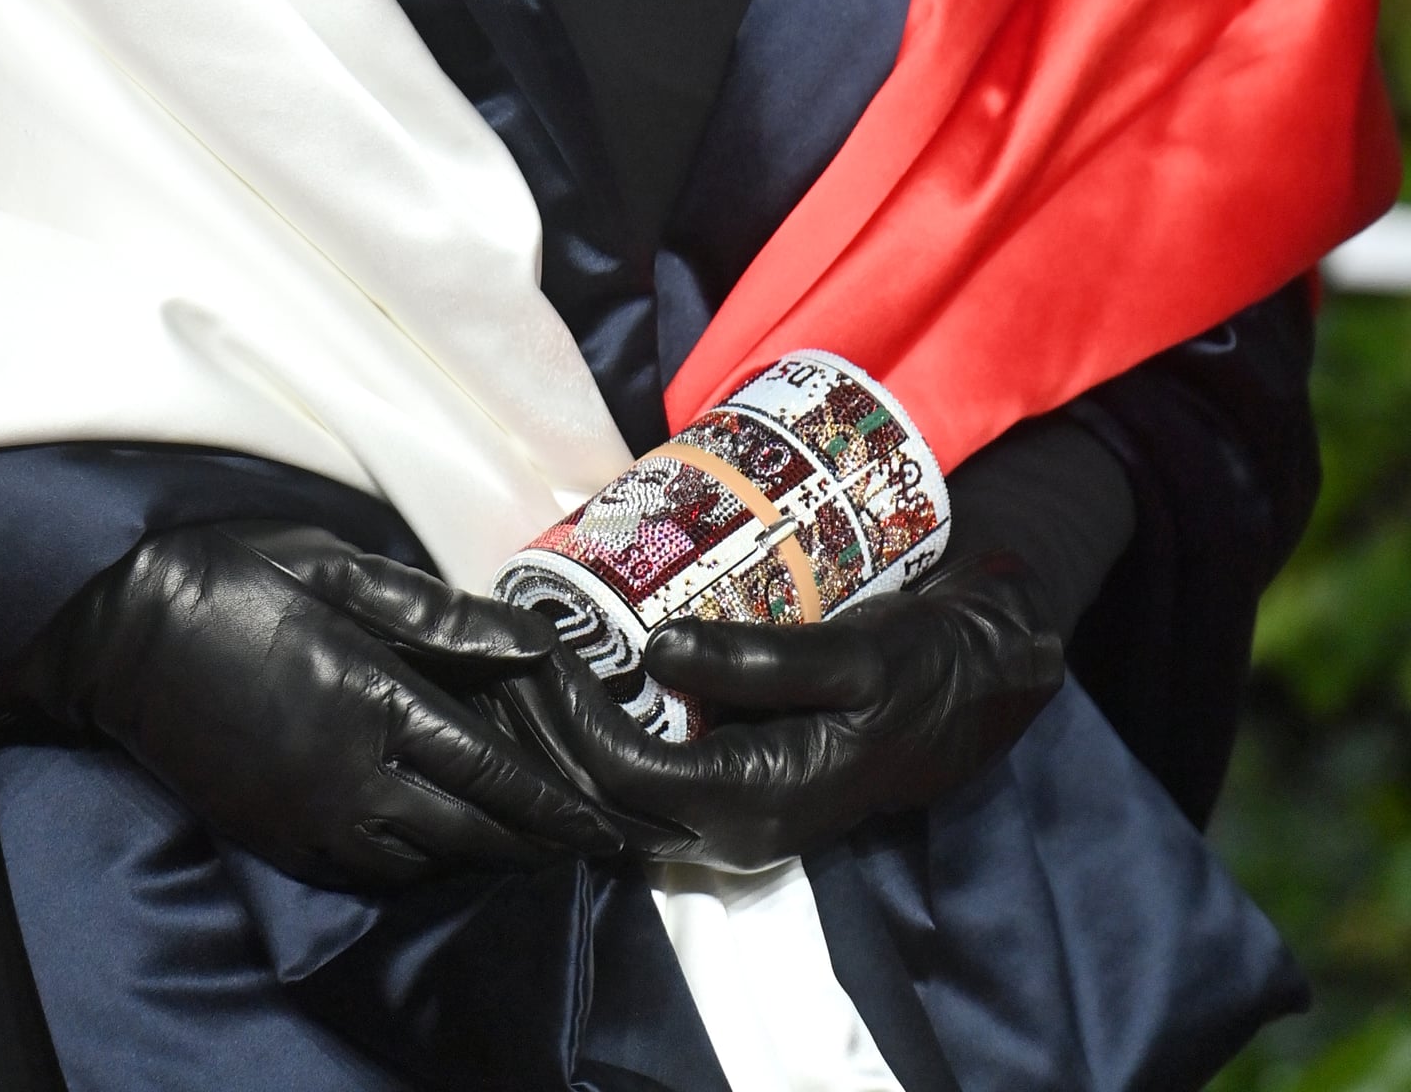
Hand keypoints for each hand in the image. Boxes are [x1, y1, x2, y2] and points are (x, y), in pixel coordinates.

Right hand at [13, 519, 629, 891]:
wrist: (122, 635)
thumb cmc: (235, 576)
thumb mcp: (337, 569)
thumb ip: (437, 617)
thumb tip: (532, 644)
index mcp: (375, 699)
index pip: (492, 772)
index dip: (557, 805)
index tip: (610, 822)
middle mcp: (352, 776)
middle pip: (471, 831)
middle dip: (540, 842)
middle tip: (596, 845)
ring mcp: (313, 816)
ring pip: (426, 860)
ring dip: (485, 854)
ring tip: (534, 844)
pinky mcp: (280, 837)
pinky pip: (371, 870)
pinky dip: (421, 863)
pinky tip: (441, 842)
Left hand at [505, 554, 1062, 872]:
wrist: (968, 694)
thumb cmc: (915, 671)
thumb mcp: (851, 657)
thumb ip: (760, 661)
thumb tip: (656, 651)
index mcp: (760, 800)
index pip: (629, 775)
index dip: (571, 719)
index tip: (530, 650)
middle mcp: (735, 825)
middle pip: (610, 795)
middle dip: (552, 732)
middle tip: (507, 650)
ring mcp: (732, 813)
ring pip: (622, 791)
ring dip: (569, 734)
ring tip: (525, 661)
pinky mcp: (732, 786)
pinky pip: (646, 773)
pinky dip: (603, 732)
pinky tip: (577, 679)